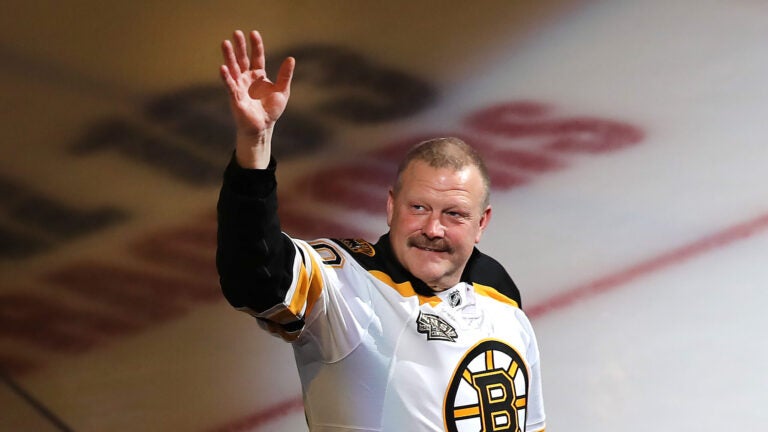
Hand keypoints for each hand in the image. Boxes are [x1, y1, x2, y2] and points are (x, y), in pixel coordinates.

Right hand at [220, 30, 294, 167]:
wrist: (263, 127)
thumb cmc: (271, 109)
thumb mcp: (282, 90)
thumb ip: (285, 75)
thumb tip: (291, 59)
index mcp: (258, 75)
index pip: (256, 57)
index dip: (256, 46)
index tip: (253, 33)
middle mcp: (247, 78)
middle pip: (242, 59)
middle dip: (239, 47)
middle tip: (236, 33)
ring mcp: (239, 86)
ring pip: (233, 68)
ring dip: (229, 56)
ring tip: (225, 43)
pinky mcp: (235, 97)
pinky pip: (230, 85)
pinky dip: (226, 77)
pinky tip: (223, 67)